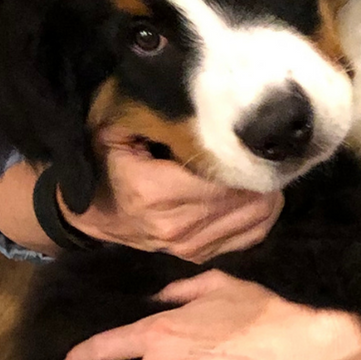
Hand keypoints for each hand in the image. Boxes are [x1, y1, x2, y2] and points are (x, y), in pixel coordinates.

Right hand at [63, 126, 281, 262]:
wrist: (94, 212)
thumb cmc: (108, 164)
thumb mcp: (115, 130)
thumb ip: (148, 116)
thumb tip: (192, 105)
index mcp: (155, 192)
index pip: (223, 179)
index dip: (245, 159)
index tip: (254, 138)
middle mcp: (176, 226)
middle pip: (247, 201)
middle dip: (262, 174)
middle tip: (264, 151)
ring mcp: (190, 247)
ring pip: (256, 219)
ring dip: (266, 193)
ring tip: (259, 169)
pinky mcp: (201, 255)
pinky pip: (251, 236)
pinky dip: (261, 214)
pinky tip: (254, 192)